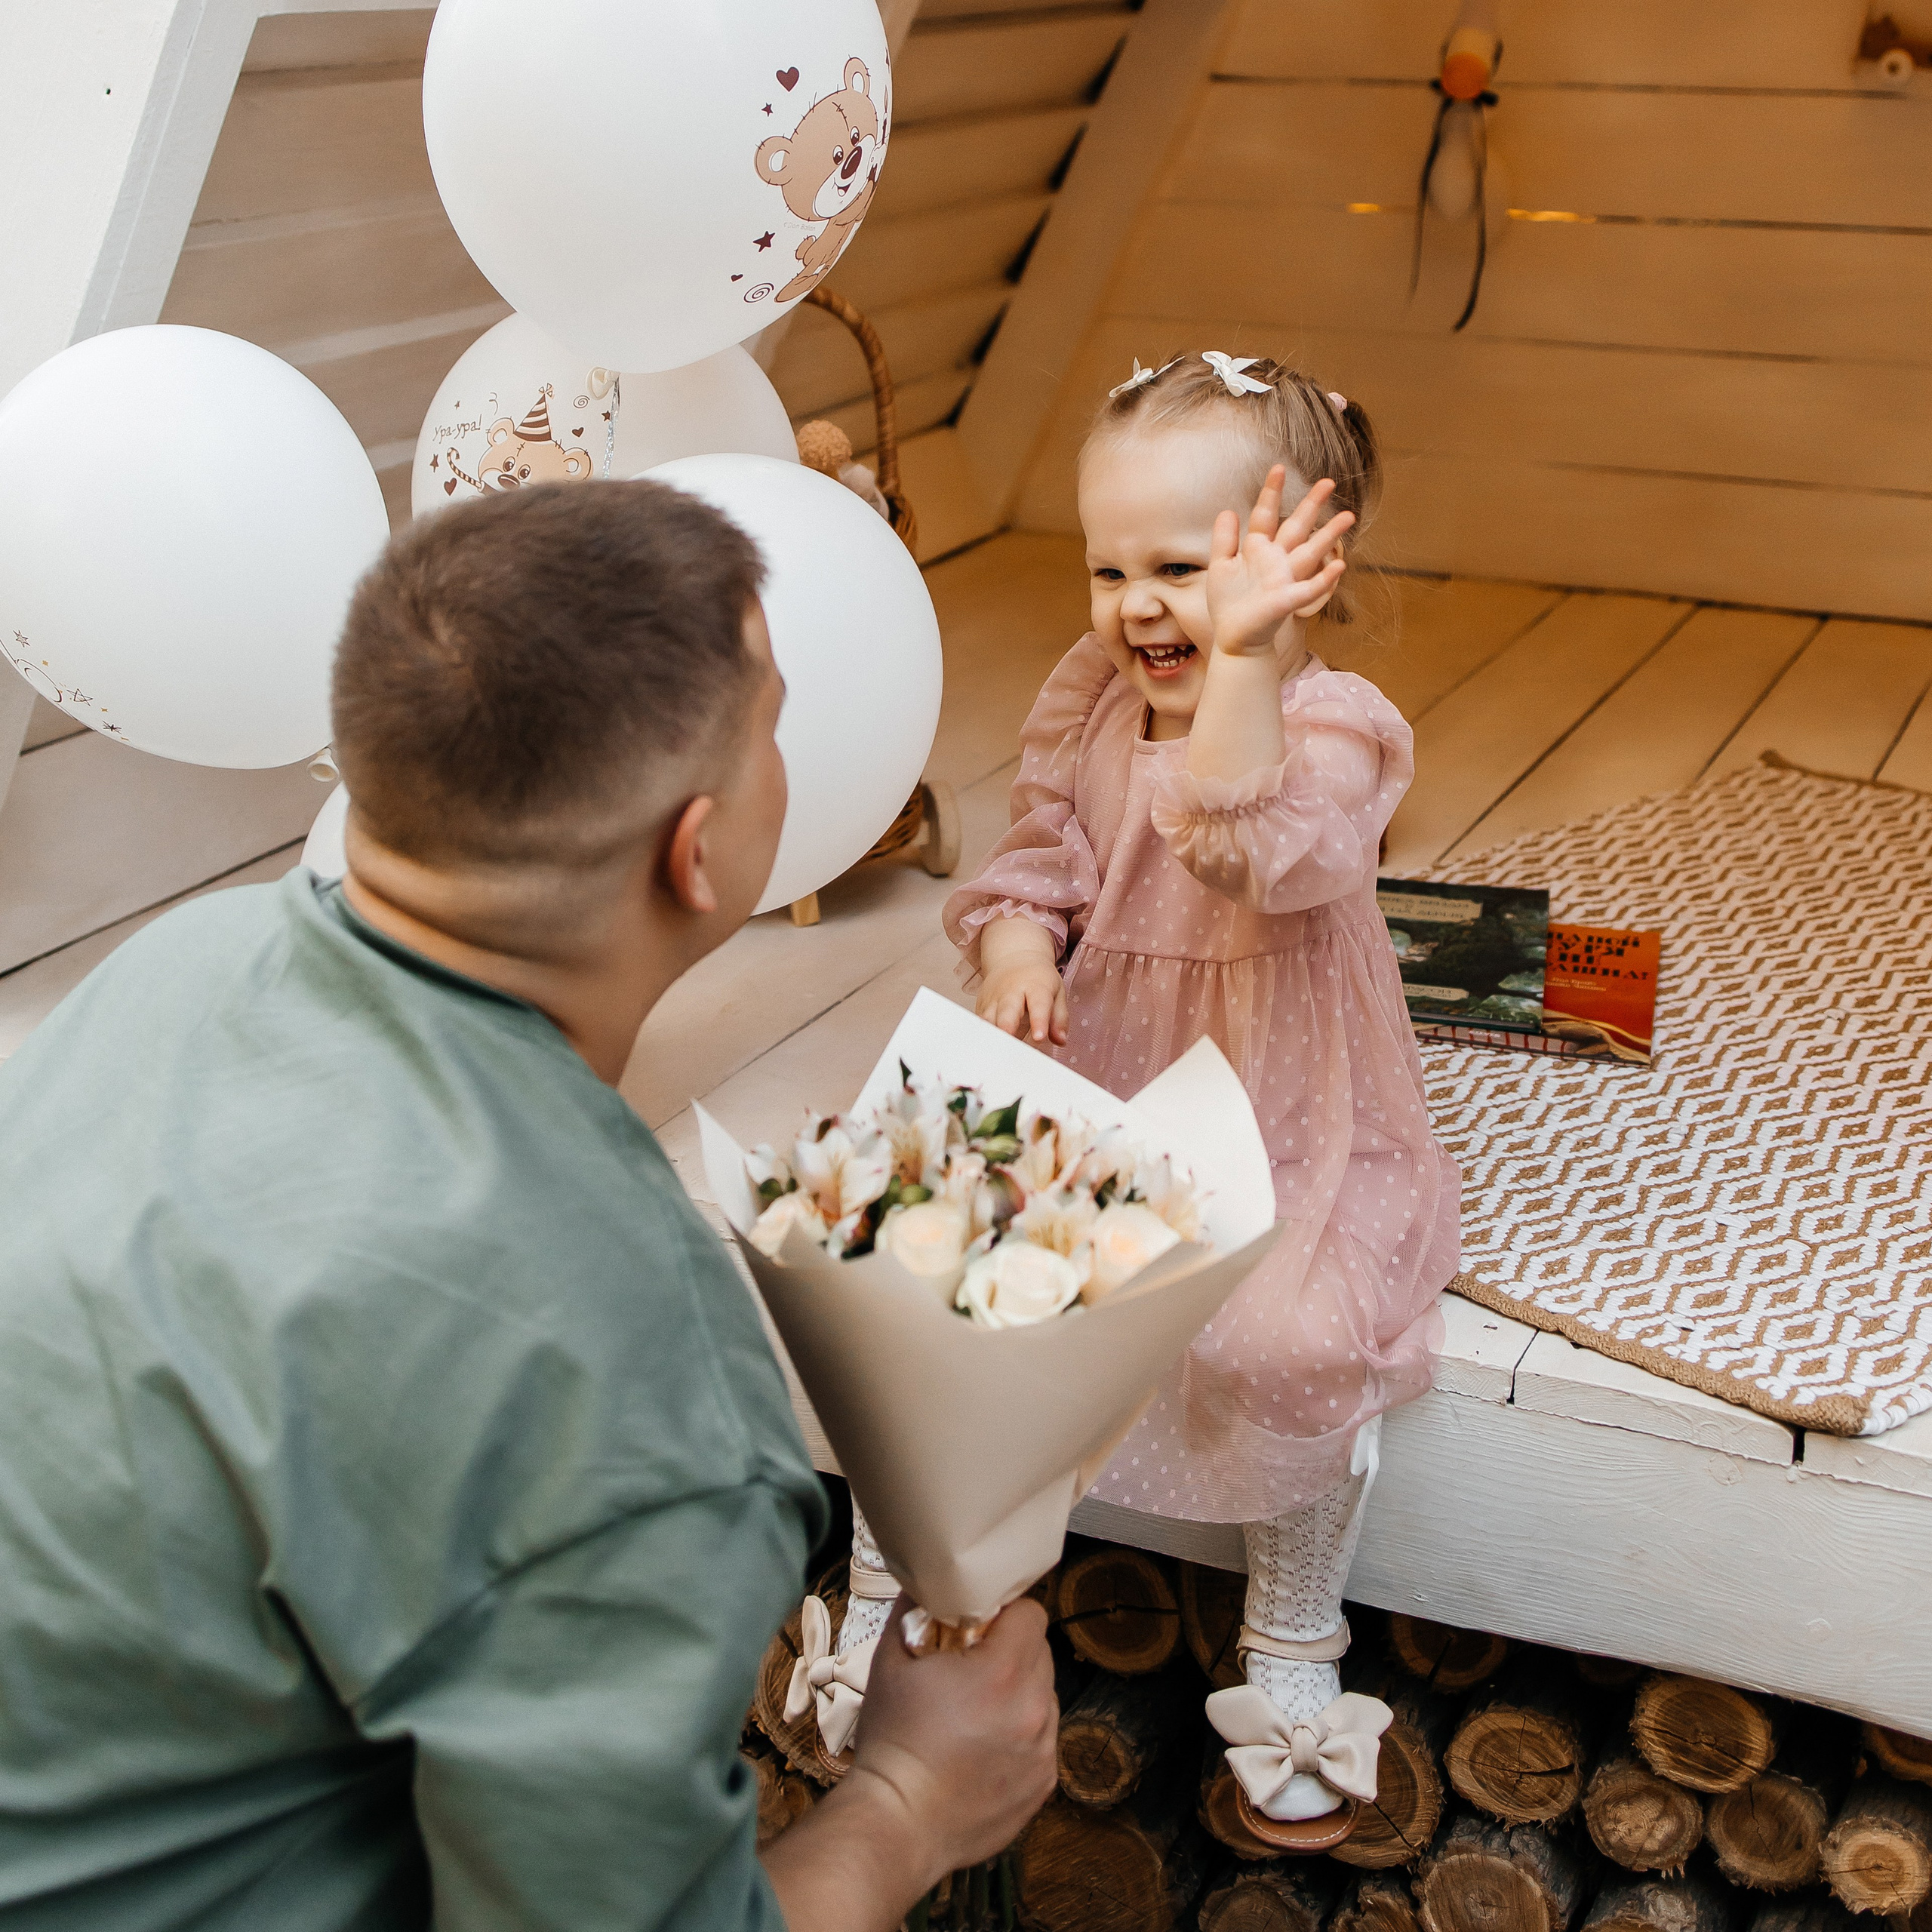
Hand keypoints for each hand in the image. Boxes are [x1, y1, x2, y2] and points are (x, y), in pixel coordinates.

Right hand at [852, 1596, 1058, 1876]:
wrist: (898, 1822)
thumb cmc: (892, 1741)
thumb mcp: (890, 1662)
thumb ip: (911, 1611)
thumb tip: (923, 1582)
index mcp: (1002, 1673)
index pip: (1031, 1614)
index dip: (1006, 1612)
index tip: (980, 1623)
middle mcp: (1034, 1709)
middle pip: (1040, 1653)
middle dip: (1011, 1650)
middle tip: (972, 1665)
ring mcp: (1043, 1751)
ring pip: (1044, 1696)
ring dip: (1019, 1693)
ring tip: (977, 1711)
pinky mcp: (1043, 1784)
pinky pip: (1043, 1739)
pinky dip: (1021, 1734)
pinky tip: (984, 1747)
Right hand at [976, 917, 1067, 1046]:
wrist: (1014, 958)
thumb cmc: (1038, 979)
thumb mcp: (1057, 992)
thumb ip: (1059, 1018)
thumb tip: (1060, 1040)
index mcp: (1035, 986)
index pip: (1038, 1004)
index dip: (1039, 1021)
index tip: (1039, 1037)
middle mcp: (1011, 991)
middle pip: (1006, 1011)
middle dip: (1007, 1028)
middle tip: (1010, 1046)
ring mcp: (993, 998)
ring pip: (988, 1019)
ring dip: (992, 1037)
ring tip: (995, 1054)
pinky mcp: (981, 1006)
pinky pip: (979, 1023)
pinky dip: (981, 1037)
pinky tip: (984, 1051)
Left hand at [1206, 467, 1352, 658]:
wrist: (1233, 638)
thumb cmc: (1228, 603)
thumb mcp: (1220, 567)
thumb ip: (1224, 540)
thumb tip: (1228, 510)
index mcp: (1257, 550)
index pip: (1265, 515)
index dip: (1271, 493)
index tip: (1279, 468)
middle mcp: (1275, 561)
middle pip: (1296, 527)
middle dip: (1311, 506)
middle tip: (1328, 481)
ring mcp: (1284, 580)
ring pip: (1310, 552)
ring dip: (1329, 535)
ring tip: (1348, 516)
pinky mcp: (1286, 601)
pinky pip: (1309, 589)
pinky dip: (1324, 579)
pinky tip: (1340, 566)